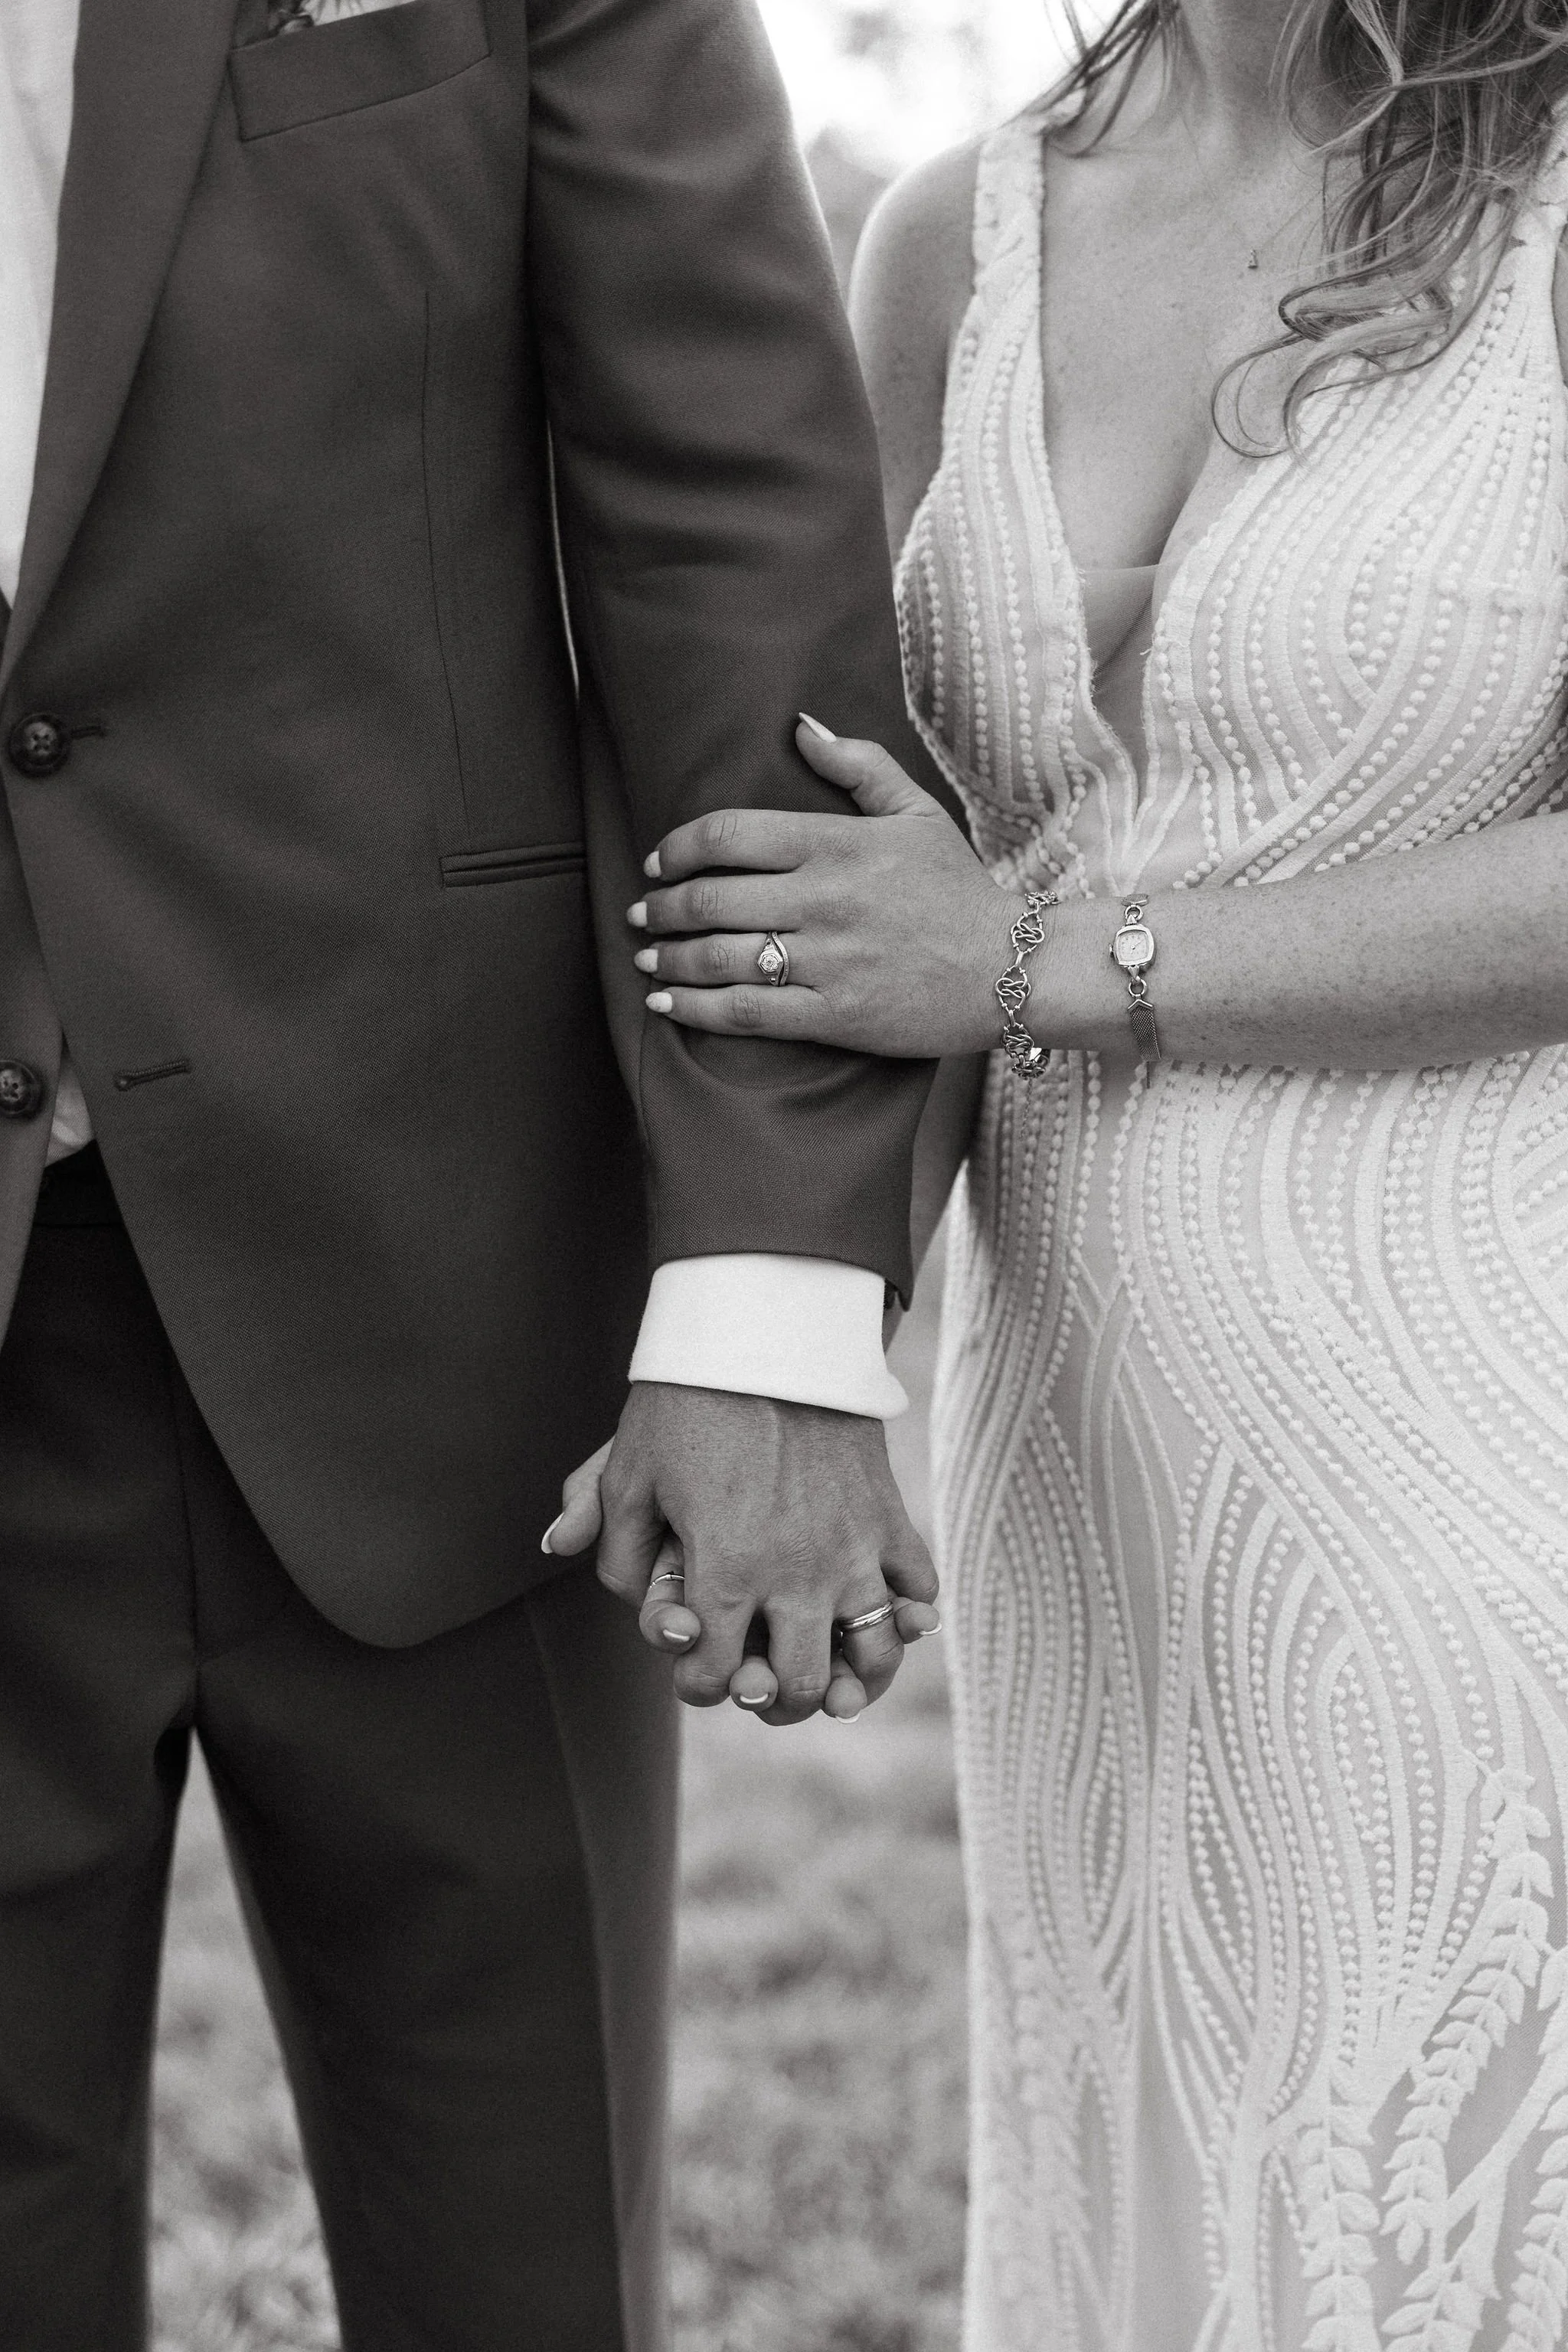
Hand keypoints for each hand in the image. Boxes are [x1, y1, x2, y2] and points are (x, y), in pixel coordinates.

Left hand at [545, 1385, 938, 1725]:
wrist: (772, 1334)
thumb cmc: (688, 1402)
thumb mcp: (628, 1470)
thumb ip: (607, 1537)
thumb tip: (571, 1558)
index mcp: (725, 1575)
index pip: (716, 1678)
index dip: (700, 1684)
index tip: (697, 1669)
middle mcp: (796, 1577)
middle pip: (797, 1688)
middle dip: (773, 1701)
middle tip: (761, 1682)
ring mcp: (853, 1552)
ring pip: (871, 1657)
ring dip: (850, 1678)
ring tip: (829, 1670)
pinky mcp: (890, 1519)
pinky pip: (918, 1591)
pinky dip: (908, 1614)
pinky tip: (881, 1612)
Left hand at [627, 717, 1023, 1057]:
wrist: (1012, 969)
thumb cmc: (958, 890)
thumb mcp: (916, 813)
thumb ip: (857, 764)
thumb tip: (800, 725)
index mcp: (835, 844)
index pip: (728, 834)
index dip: (677, 847)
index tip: (657, 861)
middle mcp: (822, 899)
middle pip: (710, 897)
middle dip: (661, 907)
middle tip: (642, 913)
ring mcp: (827, 960)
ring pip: (718, 956)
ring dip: (668, 957)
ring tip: (647, 955)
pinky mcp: (833, 1015)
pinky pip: (744, 1013)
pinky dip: (693, 1008)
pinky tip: (664, 1002)